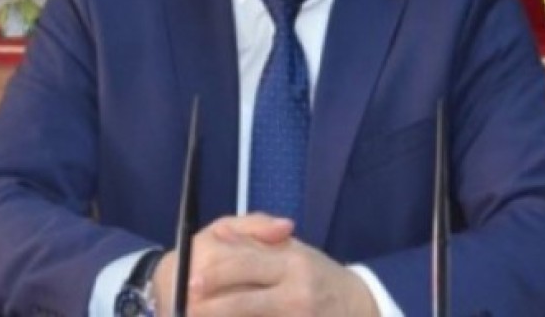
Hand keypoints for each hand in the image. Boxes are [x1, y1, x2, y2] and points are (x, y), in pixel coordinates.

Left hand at [150, 213, 378, 316]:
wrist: (358, 308)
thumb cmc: (320, 276)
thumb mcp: (295, 251)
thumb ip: (257, 242)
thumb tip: (220, 235)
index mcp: (292, 263)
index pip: (245, 265)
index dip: (215, 274)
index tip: (189, 281)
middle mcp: (296, 294)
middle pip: (244, 303)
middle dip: (211, 308)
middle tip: (185, 306)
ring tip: (199, 316)